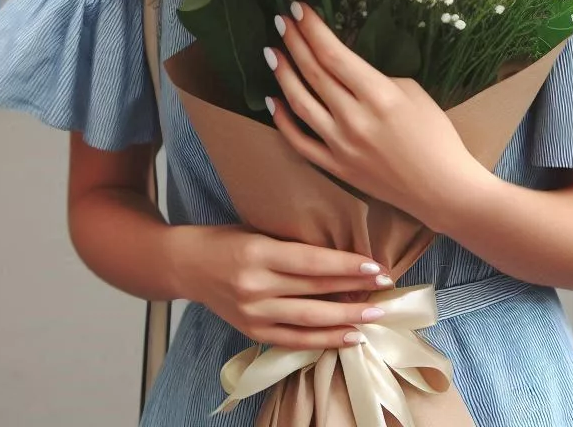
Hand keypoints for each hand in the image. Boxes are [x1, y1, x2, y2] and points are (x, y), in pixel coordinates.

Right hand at [173, 224, 392, 349]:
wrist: (186, 264)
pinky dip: (324, 341)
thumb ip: (291, 244)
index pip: (311, 262)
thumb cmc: (226, 239)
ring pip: (309, 320)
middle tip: (385, 289)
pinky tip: (349, 337)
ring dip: (346, 319)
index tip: (375, 266)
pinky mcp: (252, 332)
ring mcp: (253, 313)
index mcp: (258, 253)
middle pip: (315, 292)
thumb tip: (339, 253)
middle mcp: (255, 286)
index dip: (345, 265)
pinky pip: (294, 340)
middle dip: (354, 291)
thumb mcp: (258, 231)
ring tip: (374, 315)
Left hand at [265, 4, 477, 219]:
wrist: (442, 188)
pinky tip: (272, 99)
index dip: (312, 29)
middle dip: (294, 41)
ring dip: (283, 74)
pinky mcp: (336, 168)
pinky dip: (283, 120)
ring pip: (300, 103)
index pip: (334, 54)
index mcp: (378, 95)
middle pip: (314, 72)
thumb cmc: (435, 135)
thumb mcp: (412, 92)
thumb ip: (374, 77)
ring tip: (271, 51)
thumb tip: (345, 66)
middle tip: (281, 19)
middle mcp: (354, 118)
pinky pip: (300, 142)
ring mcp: (341, 145)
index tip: (298, 8)